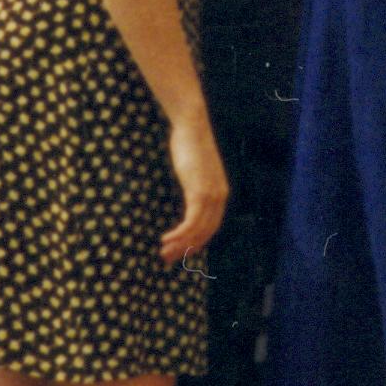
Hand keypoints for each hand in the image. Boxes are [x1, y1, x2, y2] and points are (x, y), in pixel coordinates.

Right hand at [161, 112, 228, 263]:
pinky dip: (179, 234)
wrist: (192, 127)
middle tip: (170, 258)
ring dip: (180, 244)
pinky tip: (166, 239)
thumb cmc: (190, 145)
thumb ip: (194, 184)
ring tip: (164, 253)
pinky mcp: (199, 193)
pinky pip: (190, 222)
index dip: (198, 241)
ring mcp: (211, 196)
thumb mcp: (195, 170)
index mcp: (221, 193)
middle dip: (187, 248)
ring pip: (197, 230)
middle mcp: (220, 197)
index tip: (183, 251)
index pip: (212, 226)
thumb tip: (187, 194)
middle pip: (205, 232)